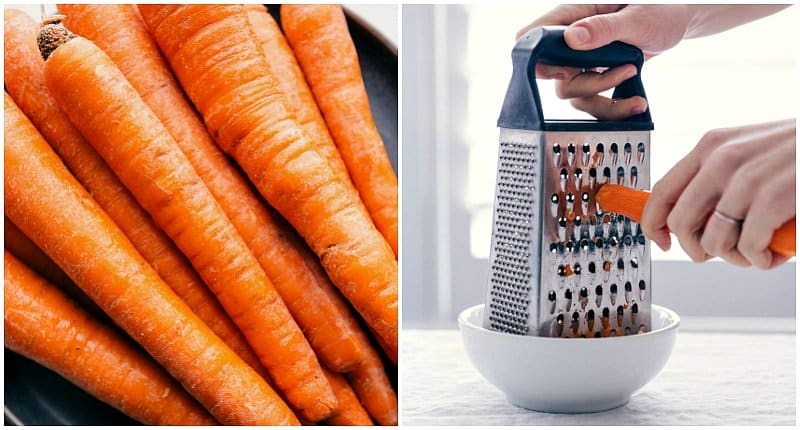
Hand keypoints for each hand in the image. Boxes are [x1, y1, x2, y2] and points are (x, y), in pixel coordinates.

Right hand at [520, 4, 789, 120]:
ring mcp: (581, 62)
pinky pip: (592, 103)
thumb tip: (571, 39)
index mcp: (571, 17)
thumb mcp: (635, 17)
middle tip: (620, 70)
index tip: (566, 70)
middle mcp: (570, 42)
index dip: (538, 59)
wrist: (676, 22)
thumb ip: (603, 28)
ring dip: (604, 97)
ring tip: (634, 76)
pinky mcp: (594, 77)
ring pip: (573, 94)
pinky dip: (614, 108)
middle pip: (554, 76)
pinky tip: (638, 101)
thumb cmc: (658, 10)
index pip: (531, 38)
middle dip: (587, 84)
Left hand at [641, 119, 795, 268]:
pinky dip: (760, 261)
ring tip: (757, 252)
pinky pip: (748, 247)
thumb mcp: (749, 155)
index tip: (662, 242)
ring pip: (713, 241)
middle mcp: (723, 159)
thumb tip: (683, 220)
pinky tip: (775, 254)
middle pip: (682, 224)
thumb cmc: (798, 155)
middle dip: (698, 249)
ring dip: (735, 258)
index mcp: (711, 147)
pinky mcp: (775, 198)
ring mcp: (748, 178)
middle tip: (723, 253)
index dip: (653, 225)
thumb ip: (716, 180)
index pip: (661, 193)